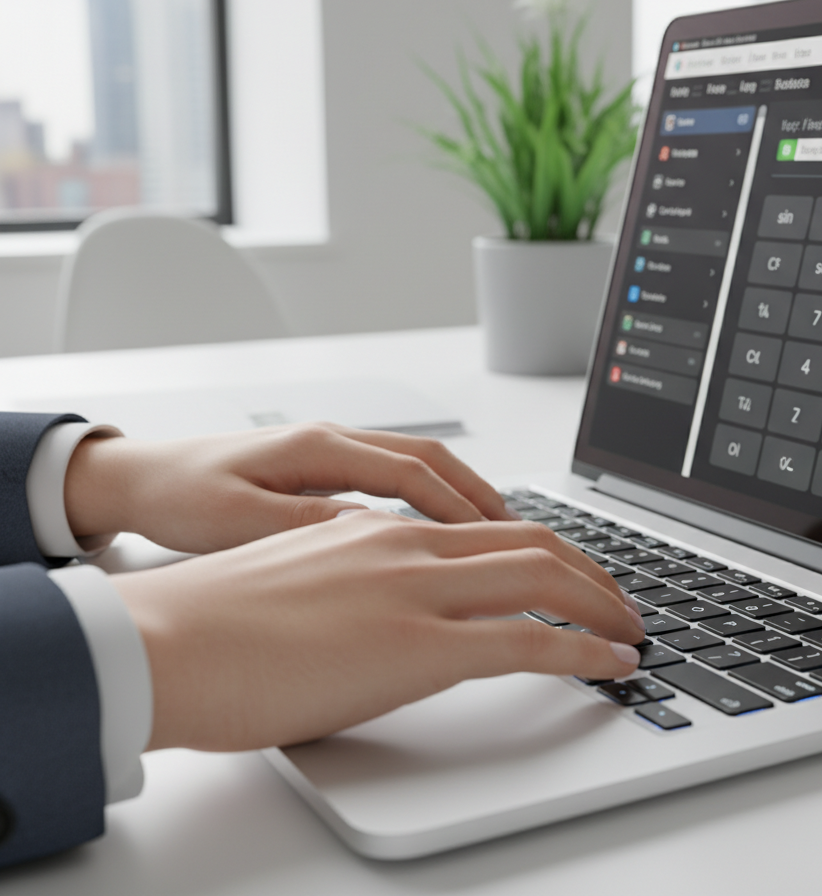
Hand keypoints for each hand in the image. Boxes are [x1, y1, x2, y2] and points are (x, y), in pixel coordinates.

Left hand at [65, 422, 512, 552]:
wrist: (141, 478)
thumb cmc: (182, 496)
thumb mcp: (239, 521)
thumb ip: (308, 525)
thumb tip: (375, 534)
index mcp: (317, 446)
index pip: (412, 472)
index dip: (460, 506)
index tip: (497, 540)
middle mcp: (332, 439)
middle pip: (430, 458)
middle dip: (480, 493)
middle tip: (522, 534)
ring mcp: (330, 450)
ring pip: (418, 464)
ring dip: (461, 494)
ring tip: (500, 532)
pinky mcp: (323, 468)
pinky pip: (395, 477)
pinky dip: (430, 499)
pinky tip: (442, 528)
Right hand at [111, 512, 644, 750]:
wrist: (166, 641)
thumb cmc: (215, 620)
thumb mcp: (300, 578)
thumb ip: (351, 575)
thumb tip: (378, 593)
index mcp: (379, 528)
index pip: (489, 524)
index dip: (543, 547)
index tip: (569, 572)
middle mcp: (409, 545)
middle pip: (533, 541)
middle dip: (591, 571)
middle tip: (619, 599)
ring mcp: (417, 590)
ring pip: (544, 576)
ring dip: (601, 604)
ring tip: (630, 631)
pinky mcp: (419, 646)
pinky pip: (529, 641)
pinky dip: (583, 651)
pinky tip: (610, 665)